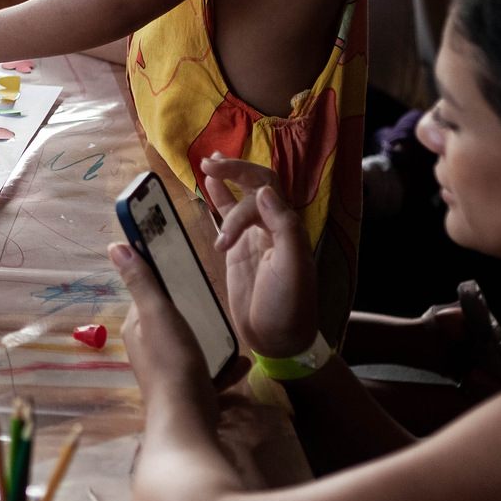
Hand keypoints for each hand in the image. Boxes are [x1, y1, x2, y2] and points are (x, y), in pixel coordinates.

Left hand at [111, 241, 231, 417]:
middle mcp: (148, 350)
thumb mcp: (157, 313)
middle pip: (169, 322)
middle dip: (188, 312)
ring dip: (209, 341)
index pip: (146, 298)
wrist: (188, 418)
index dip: (162, 284)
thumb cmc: (172, 360)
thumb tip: (115, 246)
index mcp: (136, 329)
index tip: (183, 271)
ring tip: (229, 332)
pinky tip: (242, 363)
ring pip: (190, 348)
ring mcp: (169, 372)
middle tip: (211, 301)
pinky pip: (209, 373)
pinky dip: (225, 367)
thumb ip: (141, 282)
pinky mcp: (189, 390)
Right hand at [202, 158, 318, 358]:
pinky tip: (208, 185)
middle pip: (256, 185)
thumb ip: (284, 228)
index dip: (241, 197)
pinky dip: (220, 198)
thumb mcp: (293, 268)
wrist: (278, 337)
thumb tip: (263, 191)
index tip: (223, 225)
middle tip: (209, 162)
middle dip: (234, 171)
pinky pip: (229, 216)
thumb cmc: (288, 305)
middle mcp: (273, 226)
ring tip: (208, 162)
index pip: (263, 194)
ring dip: (228, 178)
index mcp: (288, 227)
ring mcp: (255, 236)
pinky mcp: (239, 248)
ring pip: (242, 196)